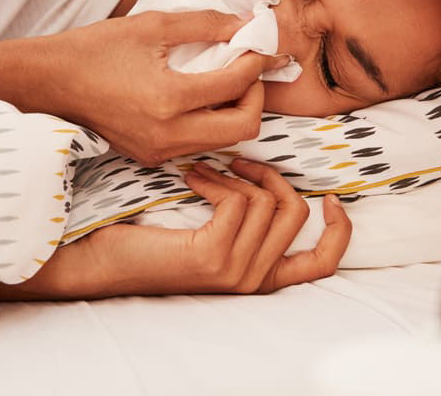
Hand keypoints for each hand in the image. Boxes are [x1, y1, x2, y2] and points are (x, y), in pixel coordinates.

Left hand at [0, 159, 351, 299]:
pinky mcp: (214, 256)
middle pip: (294, 212)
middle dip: (271, 174)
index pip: (324, 263)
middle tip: (240, 161)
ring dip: (234, 174)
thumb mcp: (212, 229)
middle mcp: (254, 280)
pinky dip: (216, 180)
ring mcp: (235, 271)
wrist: (101, 260)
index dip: (338, 228)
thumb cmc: (149, 239)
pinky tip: (191, 176)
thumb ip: (247, 216)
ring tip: (204, 168)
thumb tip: (274, 170)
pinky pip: (238, 202)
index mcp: (261, 276)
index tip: (328, 196)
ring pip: (265, 201)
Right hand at [40, 10, 288, 165]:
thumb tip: (246, 23)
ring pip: (223, 142)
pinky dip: (210, 123)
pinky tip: (200, 98)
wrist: (50, 81)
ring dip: (235, 112)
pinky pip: (197, 145)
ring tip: (226, 81)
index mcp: (169, 99)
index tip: (261, 46)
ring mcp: (158, 151)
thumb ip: (206, 23)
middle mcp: (167, 134)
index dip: (257, 61)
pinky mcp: (150, 157)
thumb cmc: (96, 48)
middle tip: (248, 71)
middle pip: (244, 129)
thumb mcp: (153, 25)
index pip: (236, 84)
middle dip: (255, 97)